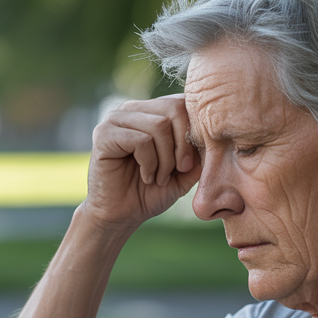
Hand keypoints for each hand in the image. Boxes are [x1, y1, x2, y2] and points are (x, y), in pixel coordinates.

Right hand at [84, 94, 200, 229]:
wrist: (122, 215)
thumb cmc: (152, 191)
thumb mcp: (185, 172)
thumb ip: (200, 152)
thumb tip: (214, 136)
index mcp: (153, 111)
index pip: (184, 102)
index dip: (195, 131)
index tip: (192, 162)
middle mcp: (134, 109)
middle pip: (174, 109)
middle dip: (183, 145)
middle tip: (180, 170)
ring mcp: (116, 119)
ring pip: (159, 125)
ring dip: (166, 159)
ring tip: (160, 177)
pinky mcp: (103, 133)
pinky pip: (140, 140)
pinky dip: (150, 163)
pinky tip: (147, 176)